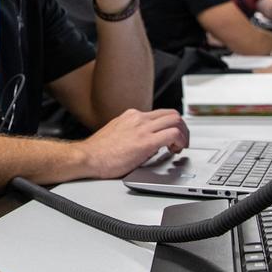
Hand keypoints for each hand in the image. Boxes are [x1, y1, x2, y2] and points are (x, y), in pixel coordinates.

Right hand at [75, 108, 189, 177]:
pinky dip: (180, 141)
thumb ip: (132, 133)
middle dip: (181, 128)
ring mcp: (143, 128)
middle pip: (172, 114)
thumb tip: (146, 143)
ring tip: (179, 147)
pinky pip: (173, 134)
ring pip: (176, 120)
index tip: (171, 137)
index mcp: (130, 116)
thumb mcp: (117, 133)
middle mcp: (138, 118)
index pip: (160, 114)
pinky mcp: (146, 142)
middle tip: (180, 142)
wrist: (87, 157)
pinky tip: (175, 151)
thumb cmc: (98, 152)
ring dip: (183, 134)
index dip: (170, 125)